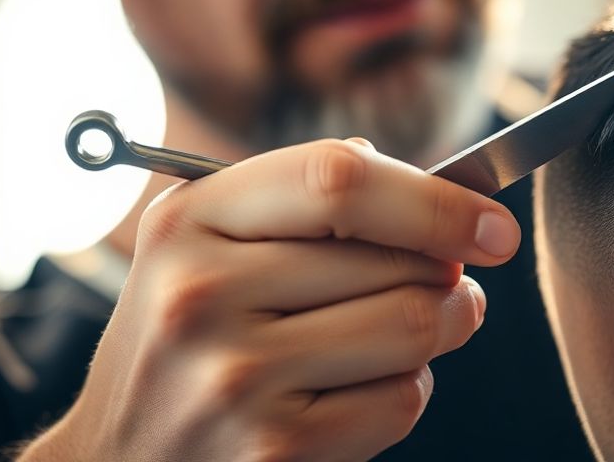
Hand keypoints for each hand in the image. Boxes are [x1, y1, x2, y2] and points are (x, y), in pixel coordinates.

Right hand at [18, 138, 519, 461]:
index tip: (495, 225)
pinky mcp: (272, 449)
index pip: (341, 180)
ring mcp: (235, 377)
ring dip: (439, 327)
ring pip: (414, 328)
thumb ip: (301, 197)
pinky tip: (362, 385)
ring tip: (412, 326)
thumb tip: (437, 189)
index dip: (437, 199)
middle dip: (445, 272)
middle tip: (445, 280)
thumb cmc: (187, 336)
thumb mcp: (205, 243)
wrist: (118, 458)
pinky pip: (400, 401)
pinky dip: (406, 390)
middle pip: (399, 263)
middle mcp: (201, 294)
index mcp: (189, 221)